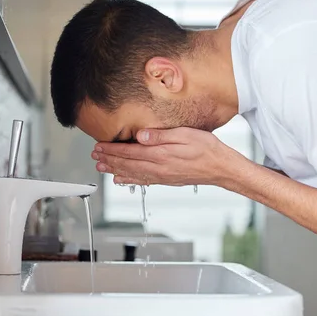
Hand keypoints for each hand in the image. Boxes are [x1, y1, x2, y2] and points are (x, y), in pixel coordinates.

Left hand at [91, 127, 244, 185]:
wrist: (221, 168)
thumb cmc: (207, 148)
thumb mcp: (186, 134)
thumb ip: (162, 136)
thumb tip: (141, 136)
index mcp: (161, 155)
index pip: (130, 152)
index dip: (113, 149)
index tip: (99, 146)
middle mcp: (158, 168)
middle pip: (127, 164)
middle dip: (109, 159)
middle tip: (95, 156)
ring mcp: (162, 176)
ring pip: (132, 173)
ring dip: (115, 169)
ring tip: (101, 167)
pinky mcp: (166, 180)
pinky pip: (143, 181)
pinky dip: (129, 179)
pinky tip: (121, 179)